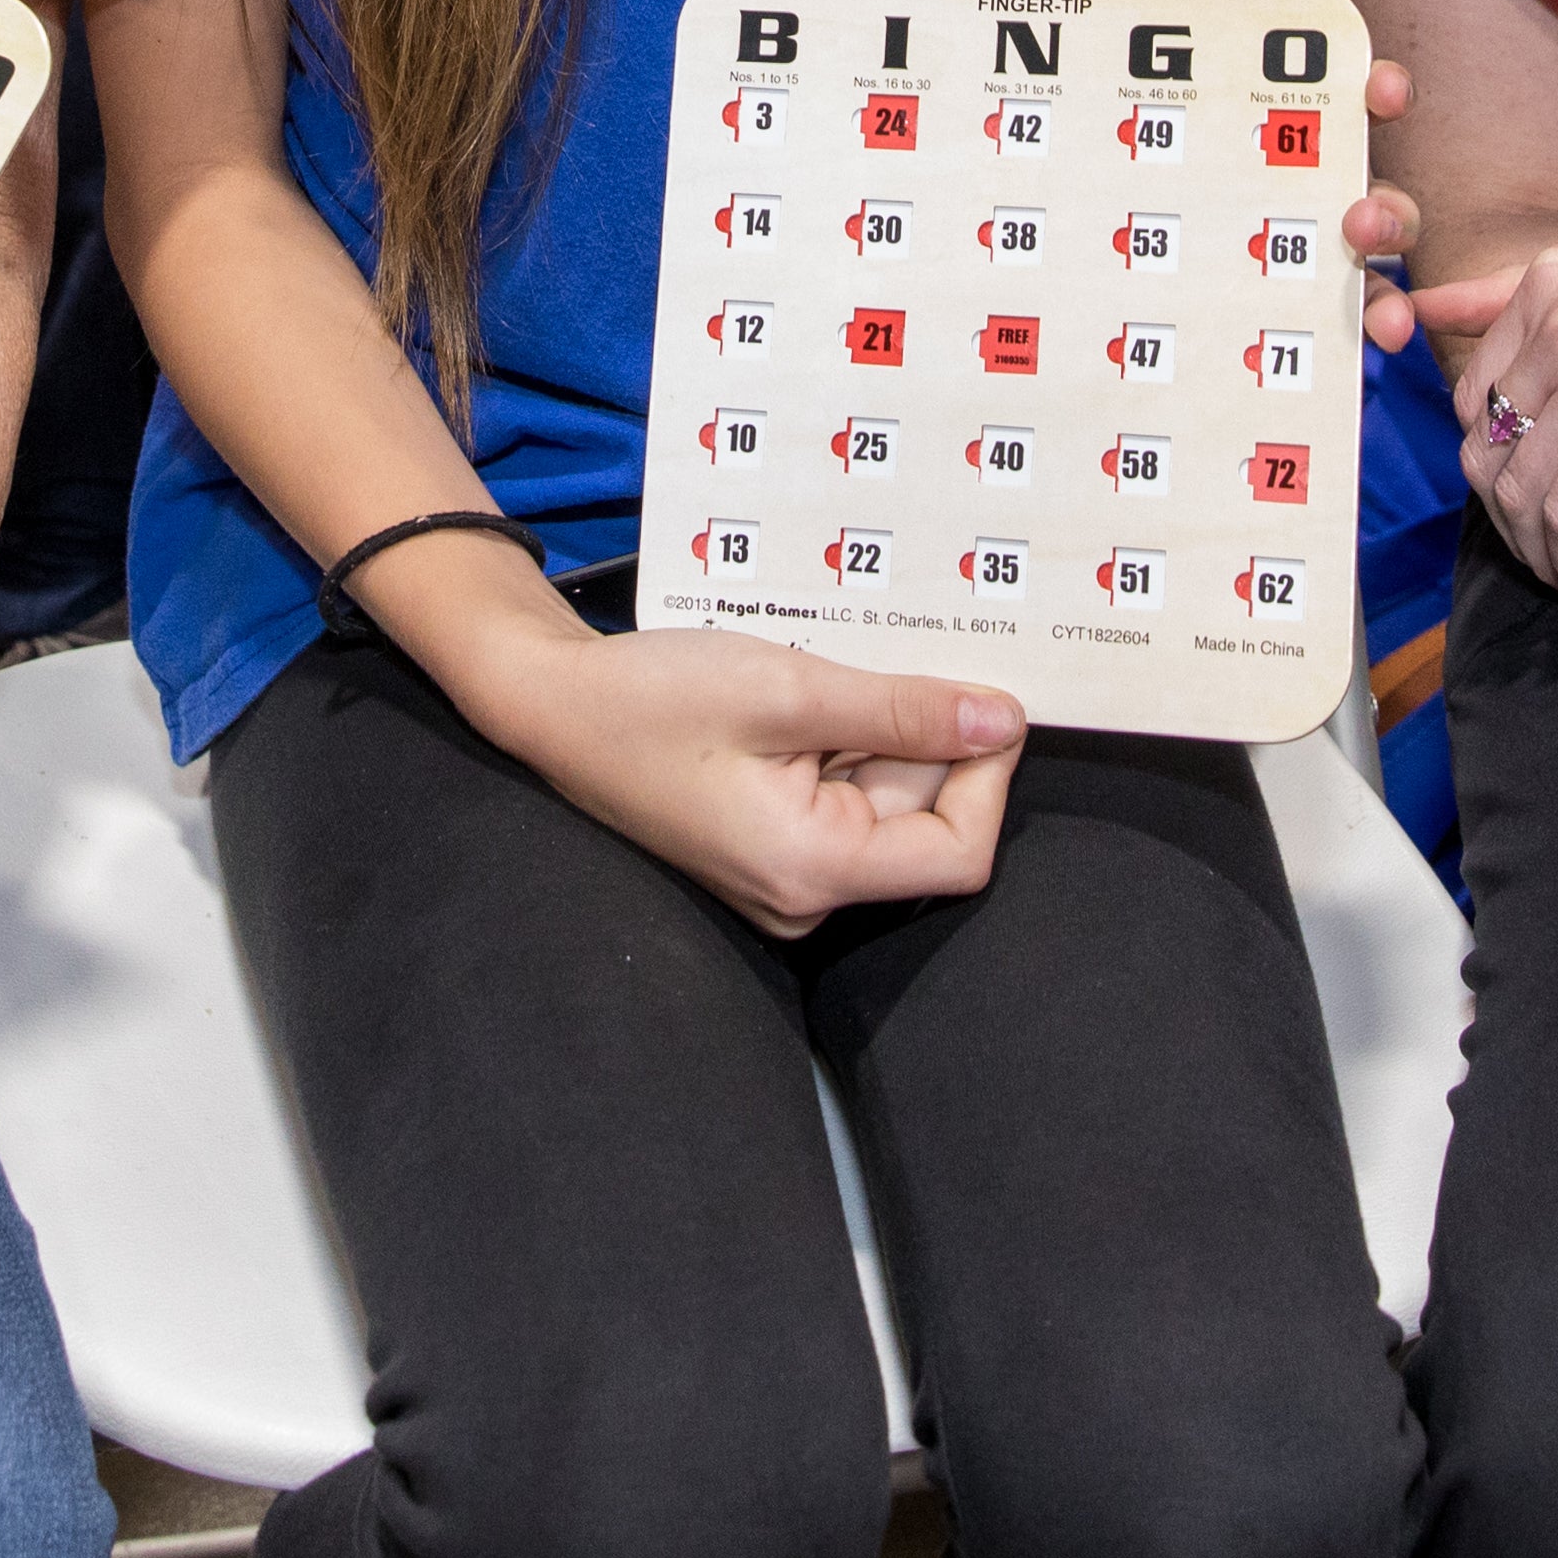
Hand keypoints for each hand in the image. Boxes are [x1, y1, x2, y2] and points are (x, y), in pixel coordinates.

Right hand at [455, 618, 1019, 934]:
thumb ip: (906, 711)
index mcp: (814, 870)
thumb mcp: (790, 688)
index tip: (977, 697)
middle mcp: (806, 896)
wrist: (552, 705)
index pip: (962, 853)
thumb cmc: (652, 698)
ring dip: (875, 731)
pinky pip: (843, 797)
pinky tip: (802, 697)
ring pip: (885, 801)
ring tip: (819, 678)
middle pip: (923, 821)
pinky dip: (842, 741)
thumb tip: (1005, 722)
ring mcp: (787, 877)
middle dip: (916, 736)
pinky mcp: (772, 848)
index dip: (986, 774)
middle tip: (873, 661)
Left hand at [1091, 0, 1425, 344]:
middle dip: (1391, 204)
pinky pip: (1327, 324)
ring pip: (1362, 264)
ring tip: (1376, 309)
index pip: (1347, 95)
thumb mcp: (1105, 33)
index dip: (1380, 88)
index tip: (1383, 90)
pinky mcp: (1260, 304)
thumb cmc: (1079, 102)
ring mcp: (1282, 246)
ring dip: (1384, 284)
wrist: (1008, 190)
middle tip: (1361, 215)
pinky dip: (1361, 336)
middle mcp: (1293, 180)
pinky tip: (1365, 351)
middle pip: (1372, 187)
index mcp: (1274, 111)